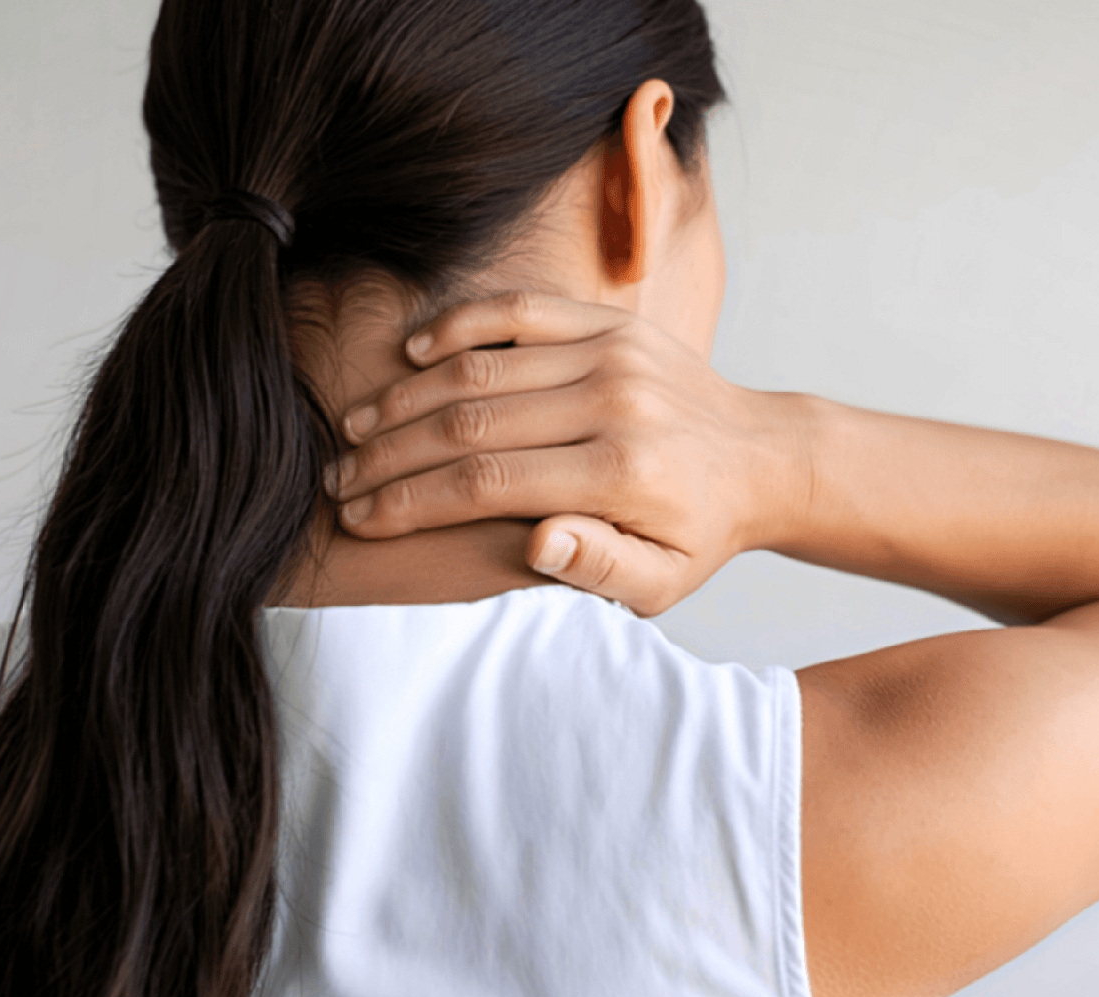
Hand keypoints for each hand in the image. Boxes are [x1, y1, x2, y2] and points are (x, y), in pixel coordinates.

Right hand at [321, 291, 805, 615]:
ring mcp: (612, 353)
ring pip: (482, 368)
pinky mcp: (611, 322)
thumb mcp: (662, 582)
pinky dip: (460, 326)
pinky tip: (413, 351)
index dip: (411, 502)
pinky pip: (520, 313)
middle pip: (470, 423)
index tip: (359, 520)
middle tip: (338, 477)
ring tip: (357, 427)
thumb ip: (601, 569)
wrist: (760, 456)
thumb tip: (535, 543)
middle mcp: (613, 404)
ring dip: (408, 396)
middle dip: (391, 454)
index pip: (486, 483)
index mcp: (619, 475)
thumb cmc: (696, 533)